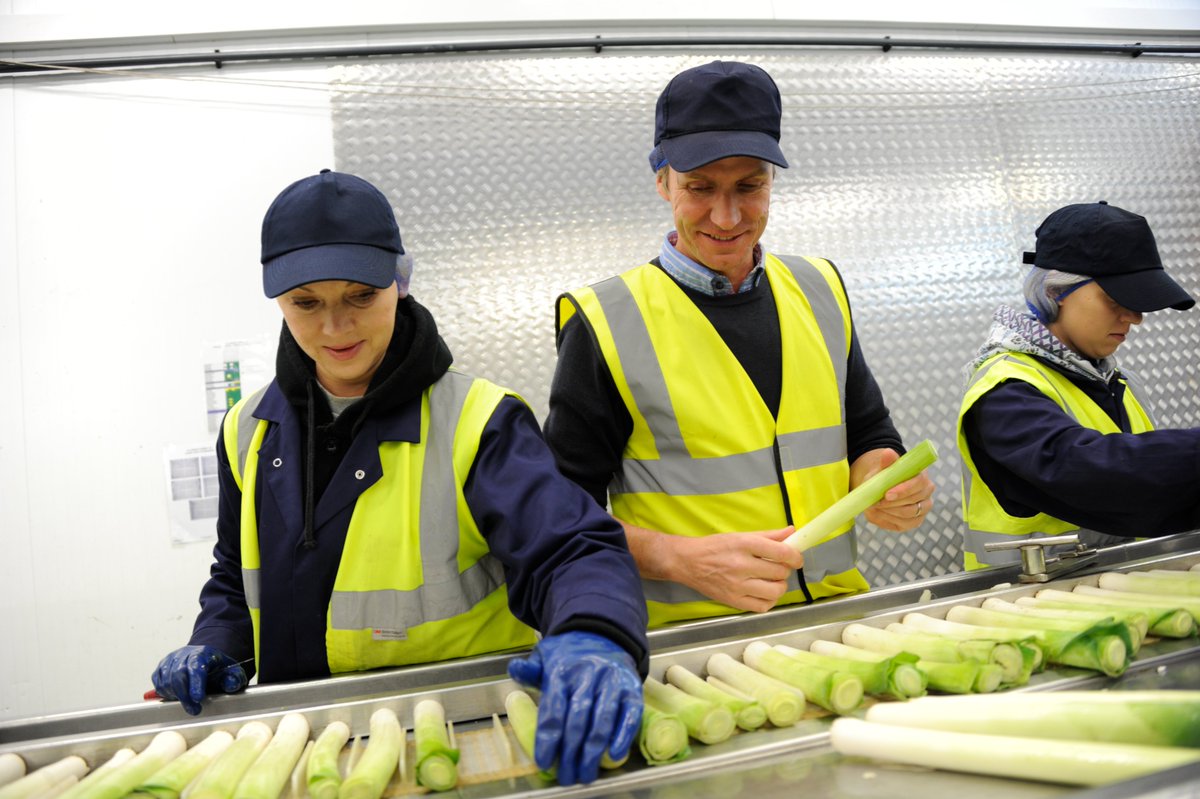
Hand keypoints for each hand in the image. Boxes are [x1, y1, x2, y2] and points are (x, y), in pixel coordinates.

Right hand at [150, 645, 247, 715]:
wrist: (205, 659)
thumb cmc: (217, 667)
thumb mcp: (232, 671)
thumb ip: (234, 678)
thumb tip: (231, 684)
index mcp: (203, 653)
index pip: (196, 666)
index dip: (195, 683)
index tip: (198, 698)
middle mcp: (184, 654)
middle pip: (178, 675)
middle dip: (185, 696)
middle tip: (194, 709)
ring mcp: (170, 660)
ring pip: (166, 681)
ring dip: (176, 696)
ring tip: (188, 701)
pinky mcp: (161, 667)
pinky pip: (158, 683)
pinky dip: (166, 693)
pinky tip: (178, 695)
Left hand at [507, 632, 641, 785]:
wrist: (603, 633)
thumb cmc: (570, 654)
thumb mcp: (545, 656)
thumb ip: (530, 670)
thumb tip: (515, 671)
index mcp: (562, 670)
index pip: (553, 711)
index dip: (548, 740)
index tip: (545, 762)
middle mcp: (588, 675)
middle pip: (577, 721)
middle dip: (570, 753)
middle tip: (566, 776)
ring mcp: (611, 682)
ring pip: (602, 721)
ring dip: (593, 752)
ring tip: (586, 773)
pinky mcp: (632, 688)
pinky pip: (630, 715)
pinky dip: (623, 737)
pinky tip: (613, 755)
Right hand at [637, 525, 804, 611]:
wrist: (688, 562)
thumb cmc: (715, 546)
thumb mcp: (741, 536)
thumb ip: (769, 535)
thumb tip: (793, 532)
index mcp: (744, 544)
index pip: (781, 553)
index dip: (795, 557)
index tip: (797, 559)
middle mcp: (741, 565)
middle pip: (779, 573)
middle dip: (784, 570)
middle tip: (777, 567)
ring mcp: (737, 586)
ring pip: (774, 592)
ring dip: (779, 586)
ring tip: (771, 581)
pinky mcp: (733, 601)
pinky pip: (762, 606)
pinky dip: (769, 601)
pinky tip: (763, 592)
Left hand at [852, 448, 935, 531]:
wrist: (880, 486)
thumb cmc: (883, 475)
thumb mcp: (882, 468)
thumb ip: (887, 462)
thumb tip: (888, 453)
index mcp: (922, 476)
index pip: (919, 483)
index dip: (904, 490)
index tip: (887, 494)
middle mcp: (927, 493)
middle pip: (914, 502)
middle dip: (892, 504)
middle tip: (875, 502)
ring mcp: (923, 508)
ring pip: (908, 514)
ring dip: (888, 511)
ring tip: (874, 506)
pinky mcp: (914, 521)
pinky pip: (903, 524)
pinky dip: (887, 519)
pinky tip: (878, 513)